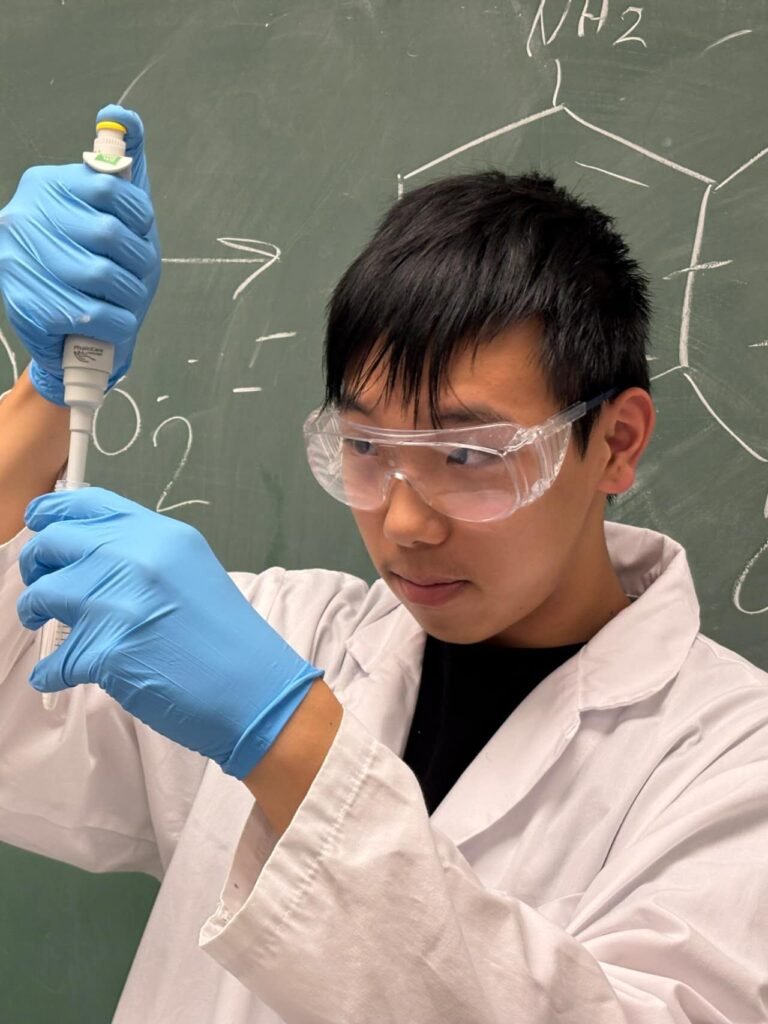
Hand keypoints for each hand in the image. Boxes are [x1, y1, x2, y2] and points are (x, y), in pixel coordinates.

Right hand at [0, 104, 160, 405]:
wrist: (69, 333)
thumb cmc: (98, 261)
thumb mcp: (112, 210)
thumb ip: (120, 165)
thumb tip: (121, 114)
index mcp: (45, 185)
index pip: (108, 186)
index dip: (140, 214)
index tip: (144, 231)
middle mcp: (24, 218)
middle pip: (109, 234)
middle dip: (140, 260)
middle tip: (142, 274)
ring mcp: (21, 263)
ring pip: (103, 276)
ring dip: (131, 294)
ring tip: (130, 299)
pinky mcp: (29, 306)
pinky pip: (96, 314)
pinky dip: (120, 323)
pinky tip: (119, 323)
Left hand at [17, 488, 322, 778]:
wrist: (254, 689)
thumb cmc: (225, 638)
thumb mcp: (190, 571)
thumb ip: (142, 555)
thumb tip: (85, 554)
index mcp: (160, 535)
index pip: (88, 504)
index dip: (52, 512)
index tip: (39, 524)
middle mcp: (136, 557)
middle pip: (54, 544)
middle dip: (37, 565)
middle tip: (43, 588)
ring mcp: (118, 602)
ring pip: (42, 596)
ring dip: (35, 614)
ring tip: (48, 628)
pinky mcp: (105, 650)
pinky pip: (54, 660)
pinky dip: (51, 672)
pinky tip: (62, 675)